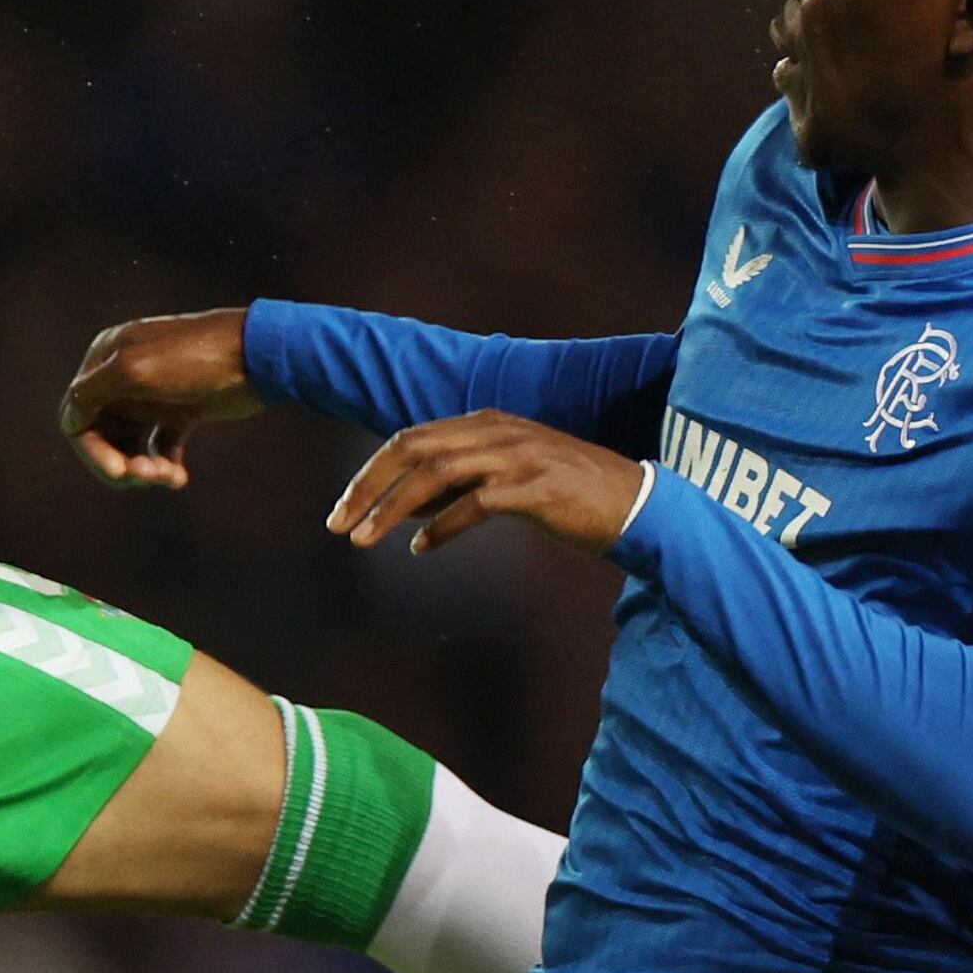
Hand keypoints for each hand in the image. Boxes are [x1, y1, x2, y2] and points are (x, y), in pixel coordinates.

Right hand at [61, 309, 256, 488]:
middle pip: (102, 435)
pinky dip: (164, 468)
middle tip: (145, 479)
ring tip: (167, 478)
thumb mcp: (133, 370)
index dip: (91, 450)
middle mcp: (123, 378)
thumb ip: (92, 393)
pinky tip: (179, 478)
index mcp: (106, 360)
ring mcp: (152, 397)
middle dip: (120, 462)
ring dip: (143, 469)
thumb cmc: (192, 359)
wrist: (255, 358)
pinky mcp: (179, 413)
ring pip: (130, 446)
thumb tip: (68, 420)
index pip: (77, 415)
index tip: (118, 472)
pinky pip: (159, 449)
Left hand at [329, 412, 647, 556]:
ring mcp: (516, 456)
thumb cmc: (569, 498)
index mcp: (486, 424)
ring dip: (391, 509)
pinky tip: (421, 548)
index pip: (411, 440)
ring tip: (364, 540)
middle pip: (412, 450)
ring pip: (434, 474)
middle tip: (337, 526)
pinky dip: (441, 526)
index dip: (370, 475)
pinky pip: (474, 503)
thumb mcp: (506, 483)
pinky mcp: (534, 488)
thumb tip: (406, 508)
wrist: (635, 505)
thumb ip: (459, 487)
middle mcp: (497, 432)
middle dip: (367, 488)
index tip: (342, 510)